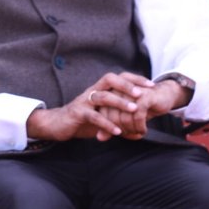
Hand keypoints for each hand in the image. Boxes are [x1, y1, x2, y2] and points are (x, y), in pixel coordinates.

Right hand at [27, 72, 154, 141]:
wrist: (57, 124)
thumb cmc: (83, 119)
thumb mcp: (102, 115)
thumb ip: (118, 117)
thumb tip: (140, 127)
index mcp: (99, 89)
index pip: (118, 77)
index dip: (134, 79)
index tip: (151, 85)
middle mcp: (92, 91)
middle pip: (109, 80)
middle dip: (127, 85)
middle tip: (141, 93)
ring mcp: (84, 101)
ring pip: (102, 96)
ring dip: (119, 102)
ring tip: (133, 109)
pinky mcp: (77, 113)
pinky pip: (93, 117)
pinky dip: (107, 124)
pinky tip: (118, 131)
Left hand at [94, 76, 189, 138]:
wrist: (162, 95)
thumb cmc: (141, 107)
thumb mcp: (125, 116)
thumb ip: (111, 126)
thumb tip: (99, 138)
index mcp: (109, 92)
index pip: (102, 113)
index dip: (108, 127)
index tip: (118, 134)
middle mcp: (118, 89)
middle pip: (112, 116)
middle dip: (121, 130)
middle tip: (130, 134)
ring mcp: (129, 91)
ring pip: (124, 117)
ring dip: (131, 130)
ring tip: (137, 133)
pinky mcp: (143, 95)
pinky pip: (137, 116)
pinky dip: (140, 127)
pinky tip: (143, 131)